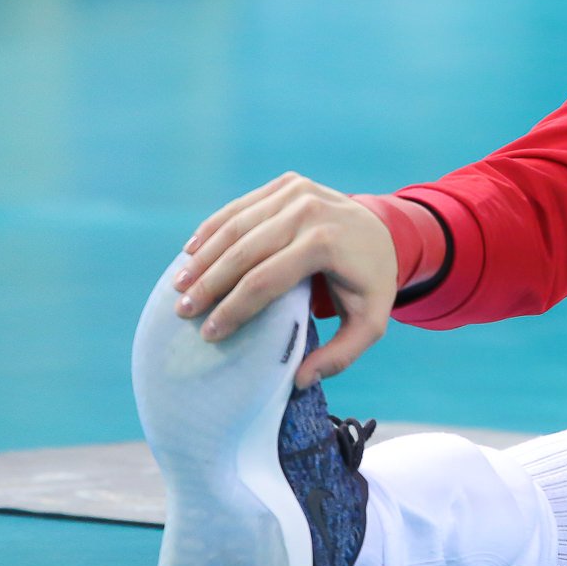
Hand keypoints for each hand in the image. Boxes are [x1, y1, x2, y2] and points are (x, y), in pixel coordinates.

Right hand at [171, 173, 397, 386]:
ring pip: (236, 226)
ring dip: (203, 256)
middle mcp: (308, 210)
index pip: (265, 281)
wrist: (387, 232)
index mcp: (325, 243)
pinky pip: (241, 206)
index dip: (233, 309)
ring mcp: (297, 192)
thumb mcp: (370, 325)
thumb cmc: (371, 283)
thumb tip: (299, 381)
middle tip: (183, 311)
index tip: (209, 333)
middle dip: (209, 285)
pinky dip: (213, 228)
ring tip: (179, 285)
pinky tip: (190, 251)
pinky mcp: (288, 184)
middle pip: (244, 252)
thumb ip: (339, 356)